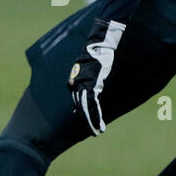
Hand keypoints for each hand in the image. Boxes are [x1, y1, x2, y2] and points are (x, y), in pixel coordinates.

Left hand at [68, 18, 125, 135]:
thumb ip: (89, 74)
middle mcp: (77, 82)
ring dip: (92, 122)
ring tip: (97, 132)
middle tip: (92, 131)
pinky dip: (96, 116)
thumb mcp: (90, 64)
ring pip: (86, 109)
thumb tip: (88, 79)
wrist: (100, 43)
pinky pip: (93, 105)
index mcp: (76, 78)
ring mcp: (83, 84)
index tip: (81, 117)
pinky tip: (100, 124)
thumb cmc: (97, 51)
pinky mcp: (92, 84)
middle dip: (86, 120)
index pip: (77, 98)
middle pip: (80, 106)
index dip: (80, 110)